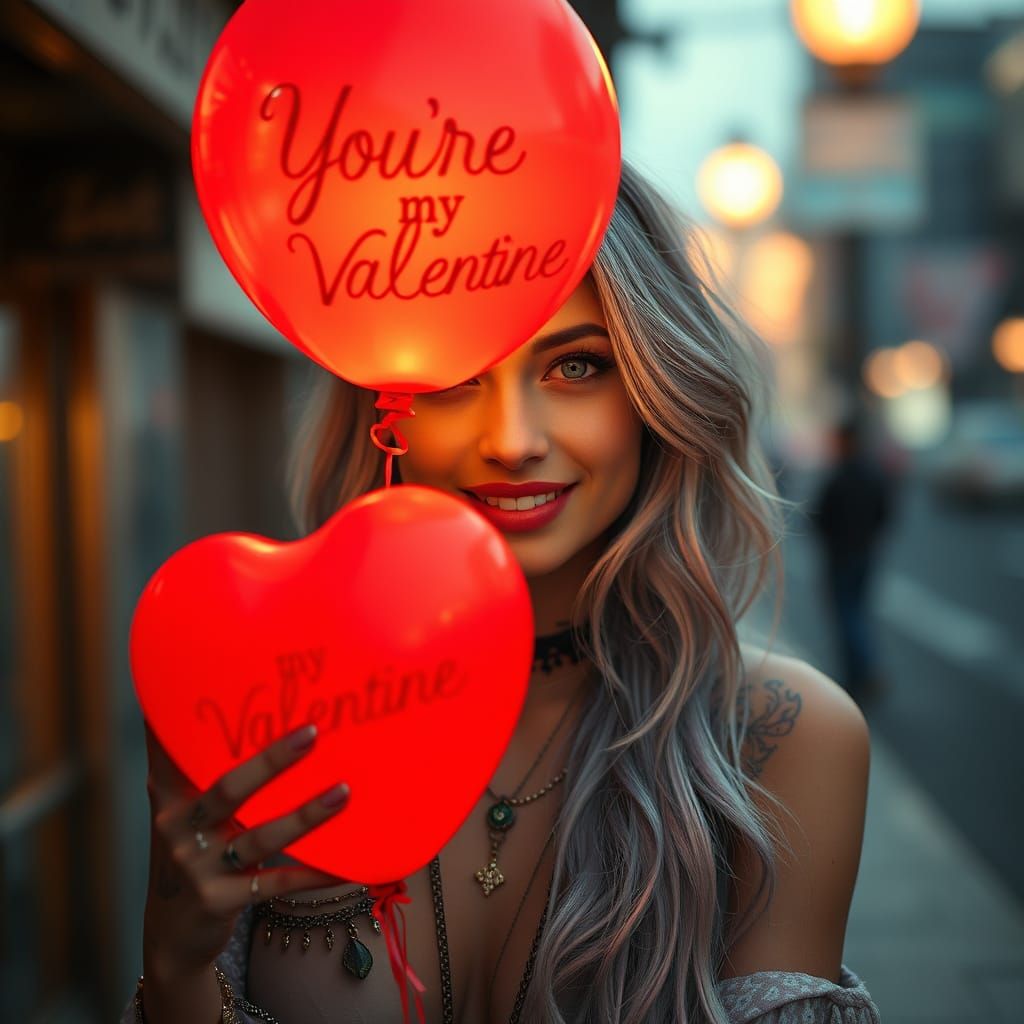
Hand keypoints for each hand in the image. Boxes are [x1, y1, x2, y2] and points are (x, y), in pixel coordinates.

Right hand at [142, 721, 348, 980]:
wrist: (171, 934)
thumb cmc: (192, 850)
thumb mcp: (183, 810)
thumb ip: (197, 768)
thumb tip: (223, 711)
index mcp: (169, 795)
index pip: (174, 749)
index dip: (184, 718)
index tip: (213, 677)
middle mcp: (177, 827)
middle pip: (227, 788)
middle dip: (270, 760)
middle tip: (312, 731)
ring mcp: (197, 867)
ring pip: (258, 837)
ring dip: (305, 815)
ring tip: (344, 792)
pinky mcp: (220, 902)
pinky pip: (277, 884)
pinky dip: (314, 875)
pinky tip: (349, 868)